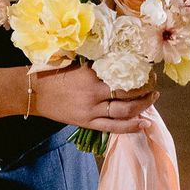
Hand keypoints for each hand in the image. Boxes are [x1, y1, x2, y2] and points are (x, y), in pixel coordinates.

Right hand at [35, 63, 156, 135]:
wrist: (34, 93)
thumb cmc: (53, 75)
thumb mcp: (76, 64)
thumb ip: (97, 66)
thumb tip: (120, 63)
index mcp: (91, 74)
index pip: (123, 74)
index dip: (140, 73)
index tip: (148, 71)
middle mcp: (94, 93)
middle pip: (129, 93)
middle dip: (146, 89)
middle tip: (154, 85)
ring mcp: (91, 110)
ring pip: (125, 110)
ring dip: (143, 105)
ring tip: (152, 99)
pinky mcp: (87, 123)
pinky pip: (113, 127)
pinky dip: (131, 126)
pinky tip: (143, 123)